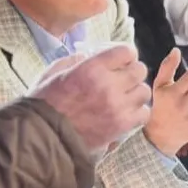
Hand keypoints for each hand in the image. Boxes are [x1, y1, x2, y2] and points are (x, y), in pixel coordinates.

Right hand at [29, 46, 151, 155]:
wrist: (43, 137)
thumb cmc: (46, 103)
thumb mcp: (55, 72)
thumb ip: (78, 59)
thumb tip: (93, 55)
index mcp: (91, 68)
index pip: (126, 51)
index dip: (124, 55)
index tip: (119, 61)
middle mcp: (108, 85)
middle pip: (139, 70)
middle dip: (131, 72)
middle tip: (121, 79)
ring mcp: (117, 107)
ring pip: (144, 91)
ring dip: (134, 92)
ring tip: (122, 97)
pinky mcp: (121, 126)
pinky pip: (144, 113)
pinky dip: (137, 112)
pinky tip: (125, 112)